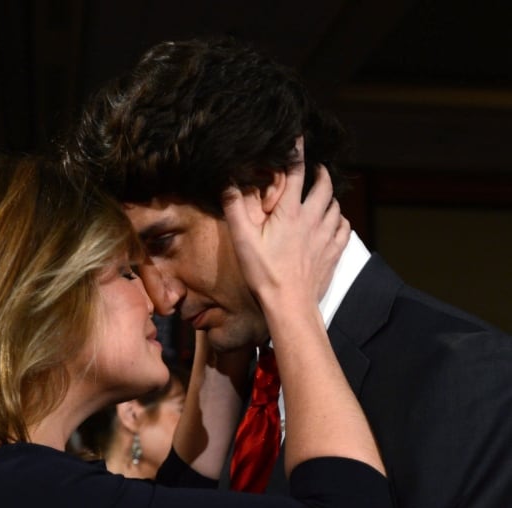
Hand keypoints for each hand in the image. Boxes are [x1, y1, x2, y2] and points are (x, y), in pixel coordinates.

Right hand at [222, 154, 349, 321]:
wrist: (290, 304)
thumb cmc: (265, 274)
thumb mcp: (243, 240)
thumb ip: (236, 208)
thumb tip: (228, 182)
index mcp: (290, 212)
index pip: (296, 172)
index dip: (297, 152)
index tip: (298, 137)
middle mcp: (313, 219)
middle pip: (325, 185)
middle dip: (321, 173)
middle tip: (316, 169)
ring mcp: (326, 236)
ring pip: (336, 206)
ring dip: (331, 197)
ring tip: (324, 195)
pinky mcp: (334, 252)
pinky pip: (345, 228)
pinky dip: (341, 220)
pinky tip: (335, 222)